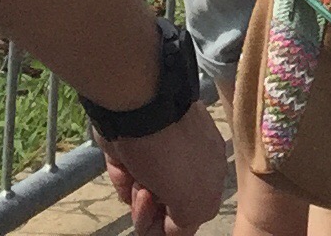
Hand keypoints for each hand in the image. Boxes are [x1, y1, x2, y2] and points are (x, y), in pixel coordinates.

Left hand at [101, 102, 225, 235]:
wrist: (138, 108)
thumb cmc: (171, 155)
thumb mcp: (194, 202)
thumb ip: (185, 226)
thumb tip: (172, 231)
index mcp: (209, 176)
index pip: (188, 218)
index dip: (170, 226)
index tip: (163, 217)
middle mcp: (186, 167)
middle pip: (163, 209)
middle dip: (152, 211)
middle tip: (147, 193)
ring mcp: (157, 157)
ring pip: (141, 196)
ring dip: (135, 195)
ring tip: (137, 178)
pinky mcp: (130, 150)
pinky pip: (124, 178)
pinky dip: (121, 178)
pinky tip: (125, 167)